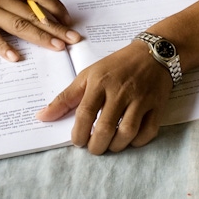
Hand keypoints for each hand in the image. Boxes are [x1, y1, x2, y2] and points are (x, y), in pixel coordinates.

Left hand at [36, 41, 172, 153]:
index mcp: (100, 82)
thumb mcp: (88, 75)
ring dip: (116, 146)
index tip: (78, 141)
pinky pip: (149, 130)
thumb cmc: (117, 65)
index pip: (85, 114)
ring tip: (110, 145)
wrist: (153, 52)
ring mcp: (141, 98)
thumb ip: (65, 98)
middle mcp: (121, 90)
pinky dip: (138, 141)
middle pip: (105, 128)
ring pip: (128, 132)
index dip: (78, 134)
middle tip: (94, 147)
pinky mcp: (157, 104)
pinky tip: (130, 140)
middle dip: (96, 146)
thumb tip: (41, 117)